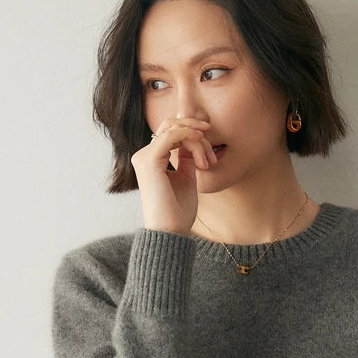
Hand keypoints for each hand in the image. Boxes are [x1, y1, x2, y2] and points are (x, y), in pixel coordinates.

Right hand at [130, 117, 216, 233]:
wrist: (170, 232)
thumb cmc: (178, 212)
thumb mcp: (186, 178)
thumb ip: (187, 158)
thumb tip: (195, 138)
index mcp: (152, 160)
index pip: (172, 134)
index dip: (194, 137)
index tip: (212, 157)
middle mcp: (144, 156)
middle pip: (171, 126)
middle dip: (196, 132)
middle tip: (213, 151)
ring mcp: (144, 157)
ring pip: (174, 129)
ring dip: (197, 140)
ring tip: (208, 161)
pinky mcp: (149, 160)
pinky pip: (172, 135)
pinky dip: (189, 136)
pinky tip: (202, 145)